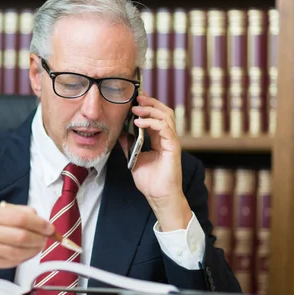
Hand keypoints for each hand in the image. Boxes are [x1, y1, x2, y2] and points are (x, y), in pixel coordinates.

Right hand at [0, 202, 53, 269]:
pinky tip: (28, 252)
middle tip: (46, 237)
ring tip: (39, 245)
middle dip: (40, 238)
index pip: (22, 219)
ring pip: (20, 252)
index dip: (40, 224)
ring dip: (35, 249)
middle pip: (23, 236)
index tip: (49, 227)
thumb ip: (16, 211)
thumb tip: (37, 216)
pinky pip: (14, 262)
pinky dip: (26, 257)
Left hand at [120, 94, 191, 231]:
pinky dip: (152, 123)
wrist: (158, 196)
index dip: (147, 106)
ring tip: (136, 110)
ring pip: (166, 116)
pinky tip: (138, 123)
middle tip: (137, 98)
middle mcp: (167, 138)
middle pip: (164, 112)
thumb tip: (120, 133)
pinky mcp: (173, 147)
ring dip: (150, 110)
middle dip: (150, 103)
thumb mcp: (133, 159)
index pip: (156, 116)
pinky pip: (165, 129)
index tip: (135, 99)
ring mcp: (171, 142)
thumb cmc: (149, 181)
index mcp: (159, 139)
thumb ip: (128, 145)